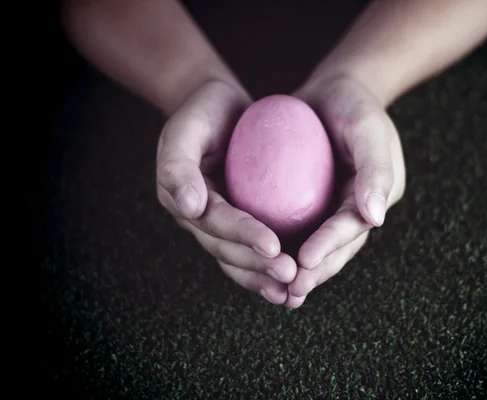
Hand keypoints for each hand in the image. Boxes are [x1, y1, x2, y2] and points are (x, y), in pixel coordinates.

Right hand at [156, 79, 297, 303]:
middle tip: (291, 276)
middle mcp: (198, 218)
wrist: (216, 106)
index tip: (274, 246)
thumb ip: (178, 166)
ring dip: (264, 278)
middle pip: (228, 249)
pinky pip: (251, 250)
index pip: (215, 222)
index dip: (243, 236)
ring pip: (239, 258)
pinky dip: (268, 268)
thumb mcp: (185, 128)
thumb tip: (189, 208)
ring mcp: (217, 224)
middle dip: (258, 266)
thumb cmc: (202, 111)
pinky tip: (292, 281)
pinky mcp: (238, 222)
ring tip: (292, 292)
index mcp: (181, 198)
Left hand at [284, 75, 405, 307]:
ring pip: (316, 247)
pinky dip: (283, 250)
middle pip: (335, 248)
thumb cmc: (354, 104)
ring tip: (278, 294)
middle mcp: (355, 210)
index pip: (350, 228)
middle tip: (290, 293)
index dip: (329, 247)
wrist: (335, 91)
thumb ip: (375, 170)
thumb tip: (376, 219)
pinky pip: (297, 231)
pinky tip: (260, 264)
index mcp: (374, 199)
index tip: (305, 263)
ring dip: (299, 272)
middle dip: (314, 272)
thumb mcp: (368, 128)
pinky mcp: (310, 203)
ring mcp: (332, 208)